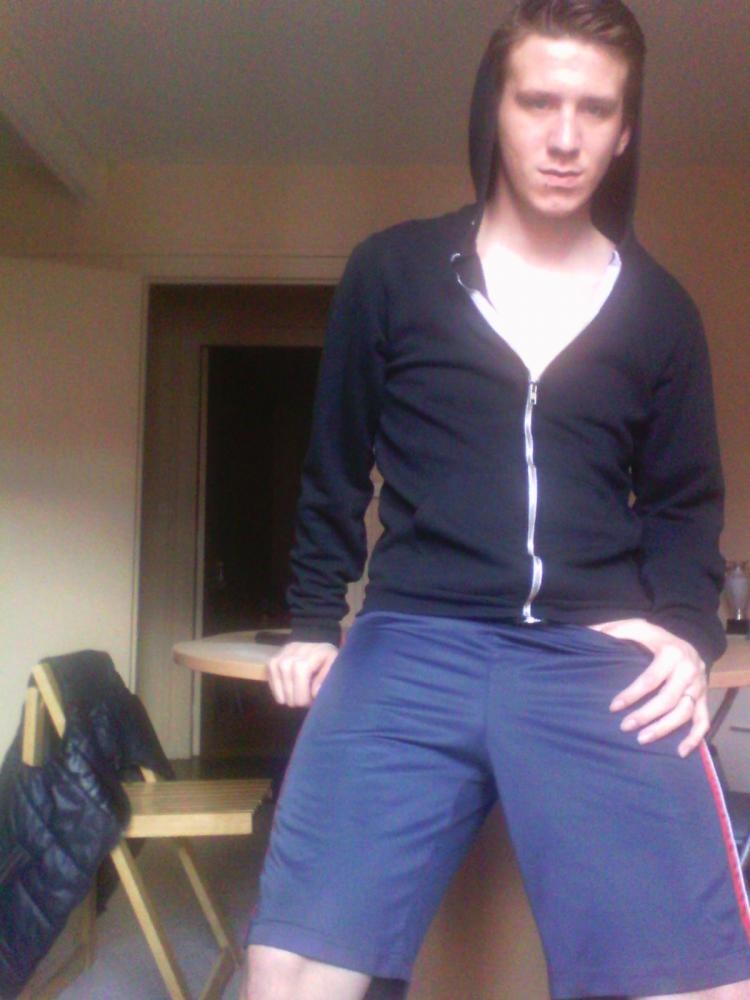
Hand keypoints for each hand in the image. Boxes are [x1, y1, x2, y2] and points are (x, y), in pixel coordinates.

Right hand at [266, 641, 337, 706]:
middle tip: (299, 704)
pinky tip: (282, 696)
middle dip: (290, 691)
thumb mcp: (337, 677)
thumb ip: (326, 683)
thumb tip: (314, 692)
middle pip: (286, 666)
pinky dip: (274, 684)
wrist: (327, 662)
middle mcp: (302, 646)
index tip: (308, 701)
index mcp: (320, 650)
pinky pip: (270, 667)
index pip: (301, 667)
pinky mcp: (279, 655)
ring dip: (280, 689)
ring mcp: (288, 649)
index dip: (300, 688)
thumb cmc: (333, 673)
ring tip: (290, 701)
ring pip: (275, 665)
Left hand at [591, 618, 707, 756]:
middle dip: (645, 715)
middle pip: (668, 699)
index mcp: (671, 653)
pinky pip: (703, 721)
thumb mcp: (635, 626)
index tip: (613, 707)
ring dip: (664, 728)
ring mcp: (699, 686)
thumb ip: (613, 631)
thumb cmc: (654, 636)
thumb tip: (586, 635)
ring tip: (642, 739)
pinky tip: (680, 752)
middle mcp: (689, 670)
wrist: (688, 637)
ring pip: (685, 712)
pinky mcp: (704, 697)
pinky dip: (695, 738)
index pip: (650, 679)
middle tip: (624, 727)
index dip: (631, 695)